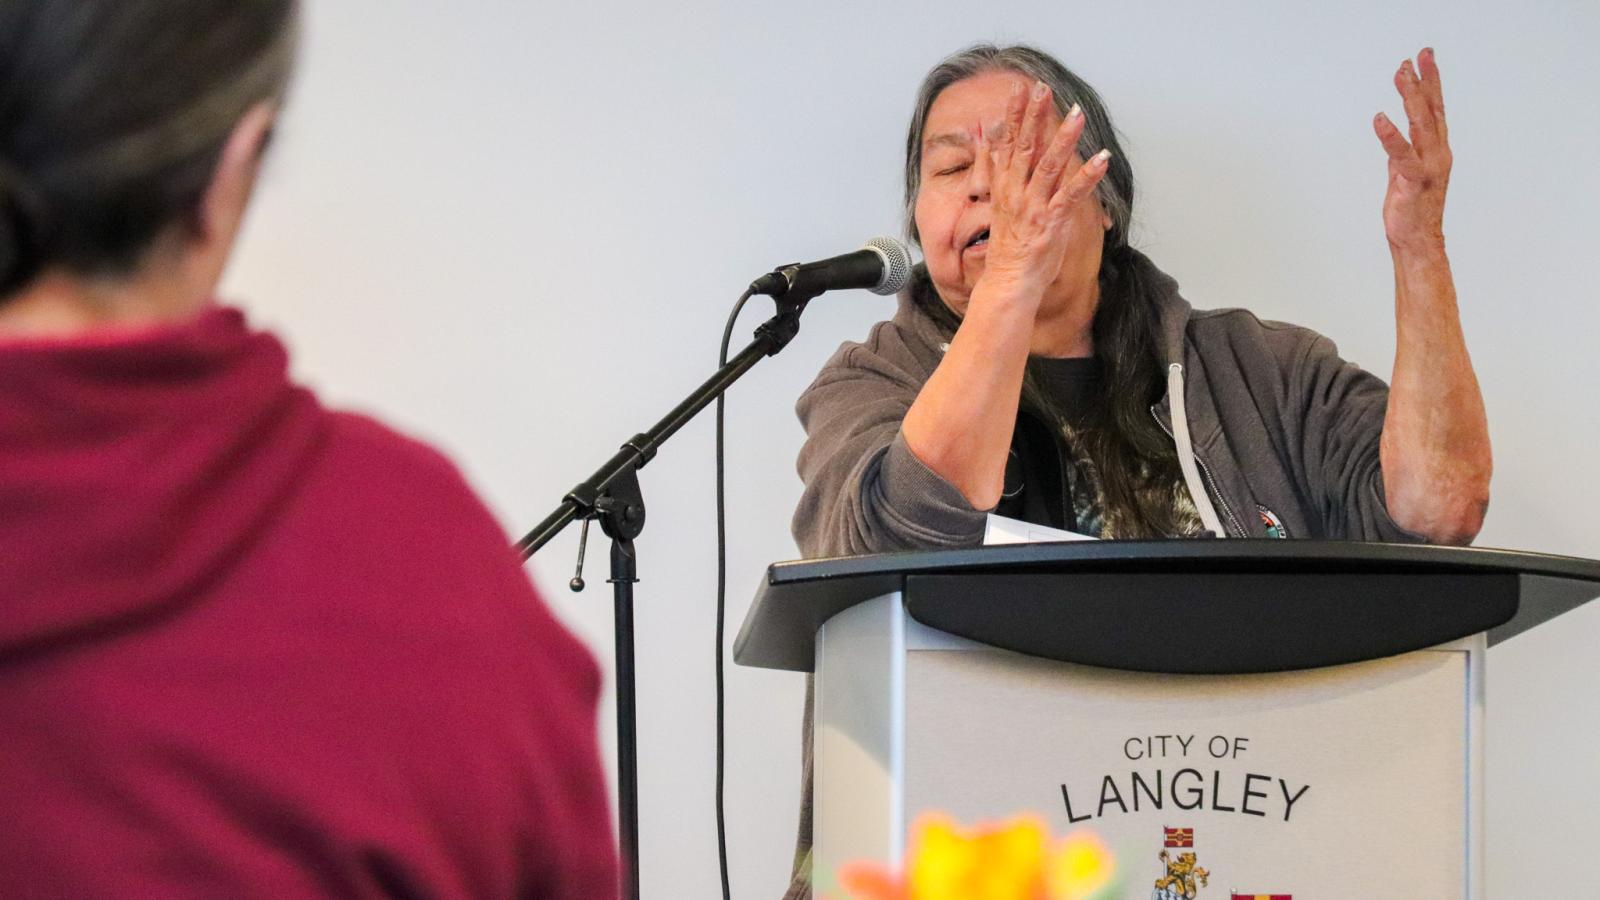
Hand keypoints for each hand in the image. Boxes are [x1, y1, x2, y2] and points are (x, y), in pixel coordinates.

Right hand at [979, 80, 1110, 294]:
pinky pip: (1071, 195)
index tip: (1020, 88)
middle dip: (1035, 116)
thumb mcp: (997, 203)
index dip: (1014, 114)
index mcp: (1004, 187)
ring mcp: (1033, 207)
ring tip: (1077, 114)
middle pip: (1025, 147)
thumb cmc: (1007, 248)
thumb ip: (995, 168)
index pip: (1007, 143)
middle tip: (1044, 88)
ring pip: (1049, 165)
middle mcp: (1016, 192)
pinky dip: (1087, 176)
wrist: (1007, 282)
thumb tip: (986, 139)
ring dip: (1063, 138)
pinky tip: (1102, 158)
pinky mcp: (1051, 222)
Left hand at [1373, 48, 1450, 252]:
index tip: (1423, 58)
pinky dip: (1391, 136)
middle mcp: (1437, 153)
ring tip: (1402, 74)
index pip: (1434, 109)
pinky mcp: (1414, 181)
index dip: (1430, 82)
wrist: (1417, 241)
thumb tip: (1394, 135)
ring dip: (1411, 97)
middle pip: (1431, 109)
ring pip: (1420, 125)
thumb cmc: (1411, 209)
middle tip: (1419, 54)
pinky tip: (1380, 118)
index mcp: (1436, 150)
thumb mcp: (1404, 173)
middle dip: (1425, 80)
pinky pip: (1401, 155)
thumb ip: (1401, 152)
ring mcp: (1429, 166)